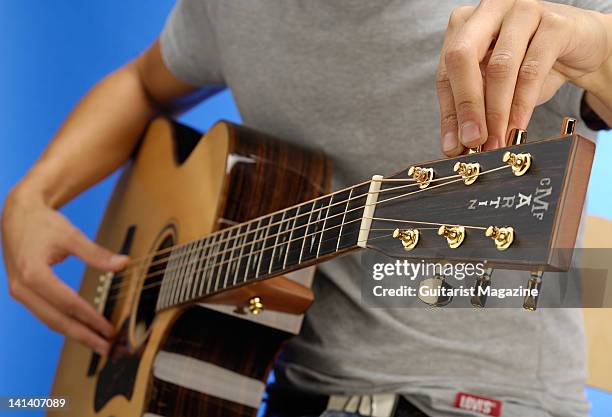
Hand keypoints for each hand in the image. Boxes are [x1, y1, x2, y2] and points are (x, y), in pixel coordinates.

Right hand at [1, 186, 128, 354]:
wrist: (17, 215)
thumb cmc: (43, 223)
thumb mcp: (71, 235)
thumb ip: (96, 253)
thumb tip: (123, 264)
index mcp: (33, 274)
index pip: (68, 303)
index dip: (90, 318)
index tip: (109, 328)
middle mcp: (22, 288)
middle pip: (57, 320)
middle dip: (83, 336)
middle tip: (107, 347)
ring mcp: (19, 292)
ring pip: (49, 320)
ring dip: (74, 334)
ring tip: (98, 344)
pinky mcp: (22, 292)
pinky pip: (45, 313)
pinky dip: (64, 323)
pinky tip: (81, 330)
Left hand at [437, 0, 611, 155]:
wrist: (583, 47)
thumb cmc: (532, 64)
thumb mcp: (495, 87)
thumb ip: (473, 110)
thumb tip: (456, 145)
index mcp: (464, 25)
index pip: (445, 72)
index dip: (449, 112)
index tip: (452, 146)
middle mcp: (488, 11)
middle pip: (462, 58)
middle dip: (466, 106)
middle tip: (472, 141)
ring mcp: (521, 11)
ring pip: (499, 67)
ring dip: (496, 112)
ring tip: (496, 141)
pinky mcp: (554, 23)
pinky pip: (532, 70)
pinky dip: (522, 105)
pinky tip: (517, 127)